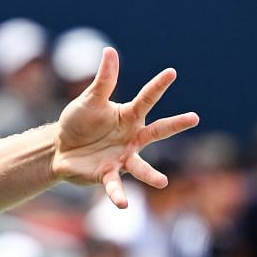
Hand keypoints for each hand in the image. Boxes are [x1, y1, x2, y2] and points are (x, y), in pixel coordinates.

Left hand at [51, 47, 199, 207]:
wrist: (60, 149)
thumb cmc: (80, 122)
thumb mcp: (90, 100)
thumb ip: (104, 81)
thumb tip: (110, 51)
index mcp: (129, 117)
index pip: (146, 98)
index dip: (157, 86)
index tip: (171, 72)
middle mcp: (132, 138)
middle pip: (157, 131)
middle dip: (175, 124)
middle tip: (195, 117)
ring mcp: (122, 158)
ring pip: (140, 167)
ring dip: (150, 175)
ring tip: (162, 182)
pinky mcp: (107, 174)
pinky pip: (115, 185)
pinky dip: (118, 195)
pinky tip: (124, 205)